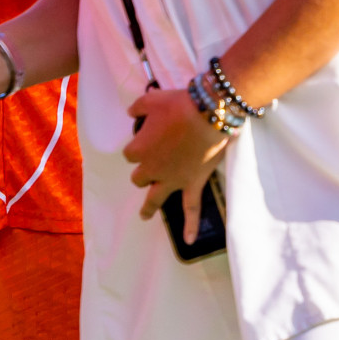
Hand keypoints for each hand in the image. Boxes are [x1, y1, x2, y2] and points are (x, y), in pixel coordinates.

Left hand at [123, 88, 229, 243]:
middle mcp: (152, 169)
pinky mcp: (193, 183)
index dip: (138, 145)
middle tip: (154, 161)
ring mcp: (172, 179)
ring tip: (145, 213)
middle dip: (143, 171)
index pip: (130, 153)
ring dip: (149, 206)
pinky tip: (188, 239)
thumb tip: (130, 113)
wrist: (208, 114)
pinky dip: (190, 225)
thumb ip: (137, 107)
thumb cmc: (179, 105)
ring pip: (154, 196)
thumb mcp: (152, 100)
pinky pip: (191, 208)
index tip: (148, 136)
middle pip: (139, 177)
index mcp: (139, 150)